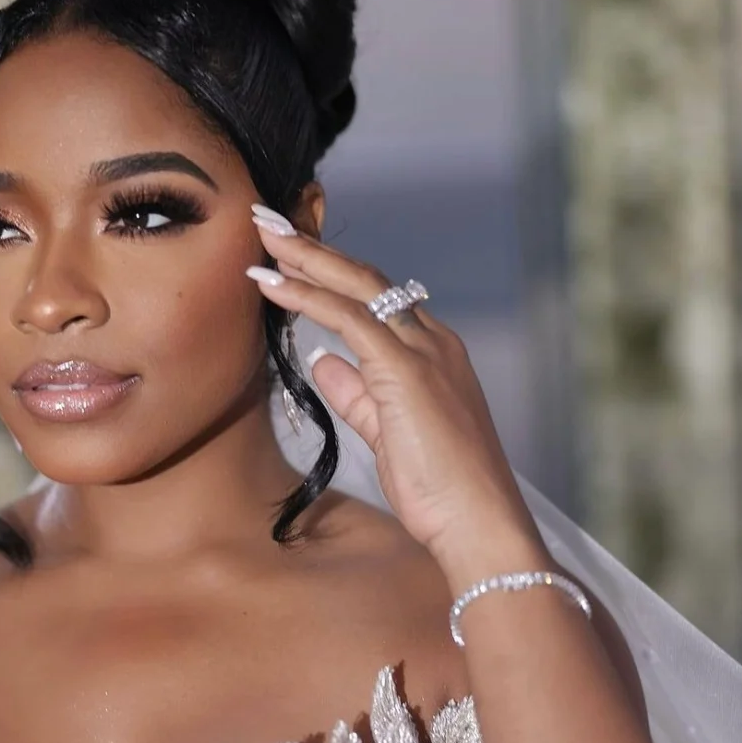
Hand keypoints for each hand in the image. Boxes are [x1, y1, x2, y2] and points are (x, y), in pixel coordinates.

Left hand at [249, 213, 538, 560]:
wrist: (479, 524)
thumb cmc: (440, 488)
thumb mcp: (387, 431)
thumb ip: (357, 392)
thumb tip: (323, 359)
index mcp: (431, 351)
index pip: (373, 296)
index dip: (328, 271)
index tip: (288, 253)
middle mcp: (432, 339)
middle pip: (364, 276)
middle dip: (312, 246)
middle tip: (267, 218)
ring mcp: (424, 349)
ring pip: (356, 284)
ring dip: (304, 256)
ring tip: (262, 233)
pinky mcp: (408, 369)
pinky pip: (349, 317)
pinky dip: (307, 295)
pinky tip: (272, 282)